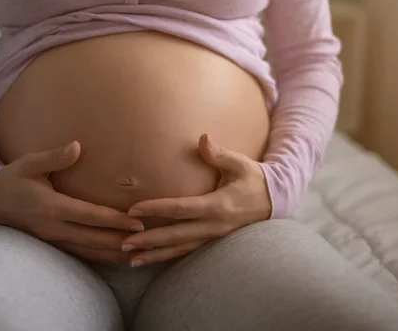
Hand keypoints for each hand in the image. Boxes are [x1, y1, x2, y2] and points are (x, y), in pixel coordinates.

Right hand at [0, 141, 143, 263]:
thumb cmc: (11, 180)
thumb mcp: (29, 164)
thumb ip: (54, 157)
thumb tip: (77, 146)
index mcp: (51, 207)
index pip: (89, 216)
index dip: (115, 220)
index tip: (137, 222)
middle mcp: (54, 228)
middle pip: (94, 239)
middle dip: (122, 241)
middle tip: (148, 240)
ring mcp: (53, 240)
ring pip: (89, 252)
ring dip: (114, 254)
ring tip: (139, 254)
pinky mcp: (53, 245)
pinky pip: (80, 255)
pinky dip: (100, 257)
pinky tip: (116, 258)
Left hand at [121, 133, 271, 266]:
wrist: (275, 203)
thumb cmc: (255, 180)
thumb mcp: (241, 164)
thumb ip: (219, 153)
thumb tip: (203, 137)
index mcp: (217, 206)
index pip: (180, 208)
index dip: (156, 209)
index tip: (133, 209)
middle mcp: (213, 226)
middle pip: (175, 235)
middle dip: (148, 240)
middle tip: (123, 243)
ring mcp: (212, 237)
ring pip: (178, 249)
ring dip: (154, 254)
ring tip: (129, 260)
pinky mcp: (211, 242)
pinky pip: (185, 252)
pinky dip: (166, 257)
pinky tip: (148, 260)